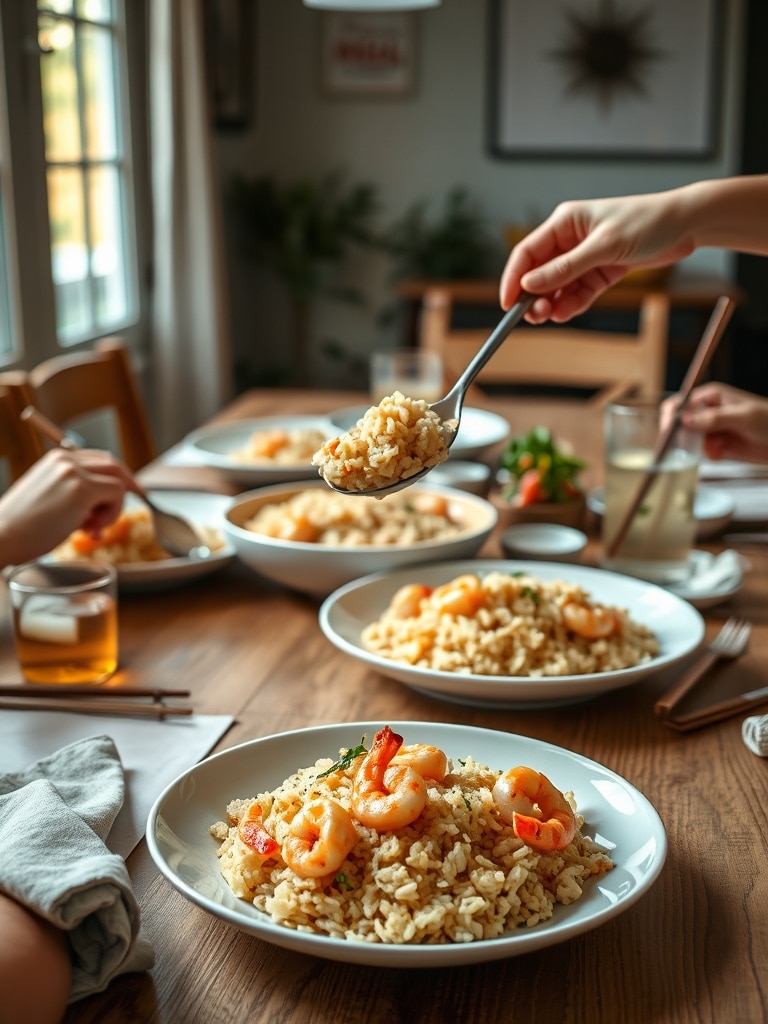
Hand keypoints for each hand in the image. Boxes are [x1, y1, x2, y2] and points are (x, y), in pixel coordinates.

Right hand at [0, 448, 136, 566]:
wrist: (2, 537)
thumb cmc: (24, 527)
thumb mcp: (52, 498)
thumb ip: (78, 494)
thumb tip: (109, 503)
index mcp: (57, 458)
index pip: (100, 460)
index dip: (117, 478)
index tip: (126, 494)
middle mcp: (66, 459)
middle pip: (114, 465)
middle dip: (125, 489)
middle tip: (122, 511)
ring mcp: (74, 472)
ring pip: (119, 481)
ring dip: (113, 509)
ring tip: (90, 528)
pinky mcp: (82, 489)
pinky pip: (118, 494)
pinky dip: (112, 515)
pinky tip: (90, 529)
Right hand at [499, 192, 694, 322]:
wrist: (685, 225)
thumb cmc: (647, 221)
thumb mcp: (603, 246)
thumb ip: (565, 268)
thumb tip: (530, 284)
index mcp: (565, 222)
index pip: (527, 252)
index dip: (513, 278)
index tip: (507, 303)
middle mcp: (570, 239)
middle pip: (539, 273)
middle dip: (534, 296)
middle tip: (535, 316)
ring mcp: (585, 257)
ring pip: (558, 286)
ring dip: (553, 303)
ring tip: (554, 316)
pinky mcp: (600, 271)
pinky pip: (578, 292)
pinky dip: (573, 304)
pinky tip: (569, 312)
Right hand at [676, 383, 767, 462]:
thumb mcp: (743, 416)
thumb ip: (714, 418)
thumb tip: (686, 420)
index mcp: (711, 396)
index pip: (680, 403)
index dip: (672, 417)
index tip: (670, 432)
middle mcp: (708, 412)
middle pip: (681, 424)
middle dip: (686, 436)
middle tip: (697, 444)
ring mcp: (712, 429)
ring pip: (690, 441)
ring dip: (701, 447)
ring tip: (719, 447)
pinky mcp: (717, 445)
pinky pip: (702, 452)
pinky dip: (710, 455)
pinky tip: (723, 453)